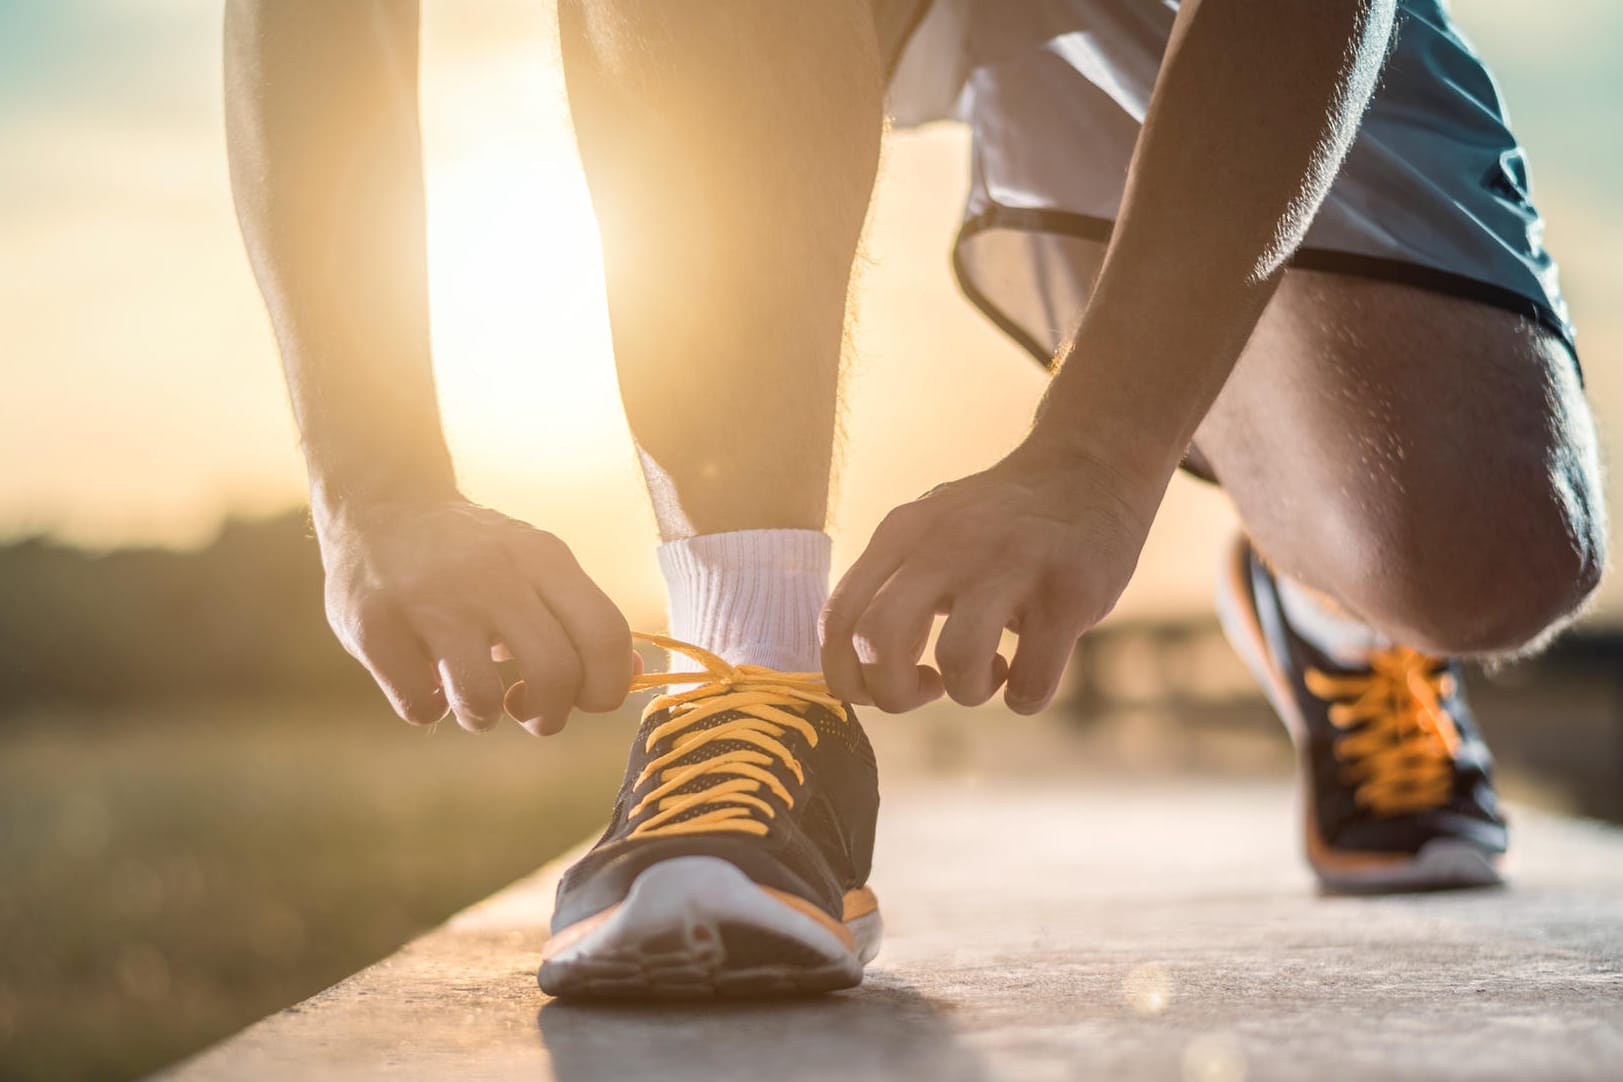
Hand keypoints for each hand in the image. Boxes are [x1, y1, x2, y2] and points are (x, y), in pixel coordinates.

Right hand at [314, 495, 634, 734]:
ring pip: (481, 701)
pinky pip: (419, 704)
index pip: (607, 635)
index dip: (607, 688)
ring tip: (475, 698)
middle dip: (549, 717)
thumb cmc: (475, 554)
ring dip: (484, 717)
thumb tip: (632, 677)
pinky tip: (425, 680)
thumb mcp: (538, 566)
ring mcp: (429, 600)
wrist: (381, 504)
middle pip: (555, 675)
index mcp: (544, 558)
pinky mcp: (374, 625)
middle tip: (530, 711)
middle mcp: (492, 575)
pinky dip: (428, 707)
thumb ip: (583, 619)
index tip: (585, 701)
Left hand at [821, 441, 1159, 713]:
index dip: (848, 677)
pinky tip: (1029, 673)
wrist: (1087, 470)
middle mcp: (948, 545)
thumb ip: (888, 588)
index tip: (879, 686)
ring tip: (988, 673)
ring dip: (968, 692)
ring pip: (957, 660)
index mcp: (902, 535)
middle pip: (878, 639)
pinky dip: (1024, 698)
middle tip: (927, 690)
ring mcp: (1011, 566)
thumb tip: (854, 676)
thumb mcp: (928, 534)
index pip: (838, 620)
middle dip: (893, 693)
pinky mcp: (1069, 594)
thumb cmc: (998, 525)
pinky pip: (1032, 679)